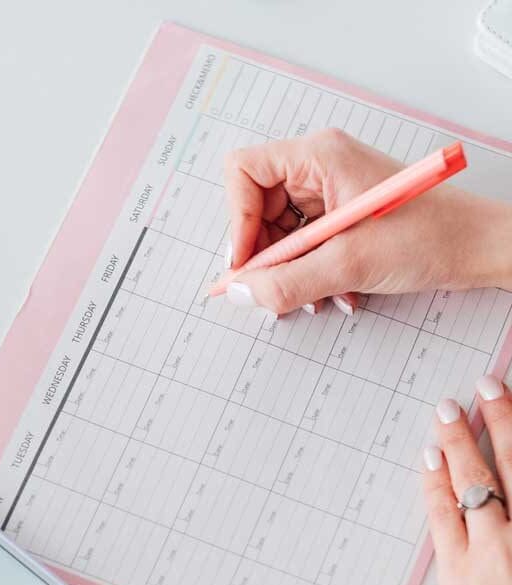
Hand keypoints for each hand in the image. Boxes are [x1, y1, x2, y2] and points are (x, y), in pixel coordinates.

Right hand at [219, 129, 511, 315]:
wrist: (478, 249)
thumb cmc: (431, 237)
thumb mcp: (349, 265)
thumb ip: (286, 282)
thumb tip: (239, 292)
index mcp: (318, 157)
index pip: (244, 173)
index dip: (237, 220)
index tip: (245, 264)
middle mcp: (319, 167)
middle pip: (257, 208)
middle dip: (265, 256)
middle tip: (272, 291)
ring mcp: (329, 190)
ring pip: (279, 232)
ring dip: (289, 271)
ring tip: (314, 297)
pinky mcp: (339, 213)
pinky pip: (302, 244)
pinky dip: (308, 272)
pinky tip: (333, 292)